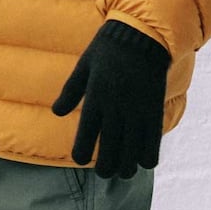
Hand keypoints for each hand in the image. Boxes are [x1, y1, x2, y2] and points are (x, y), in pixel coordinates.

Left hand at [50, 20, 170, 178]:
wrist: (141, 35)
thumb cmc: (107, 49)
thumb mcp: (84, 66)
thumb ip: (71, 91)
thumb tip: (56, 113)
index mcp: (96, 96)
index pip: (87, 132)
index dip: (82, 151)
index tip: (80, 160)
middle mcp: (116, 106)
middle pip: (111, 147)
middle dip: (107, 166)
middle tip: (104, 174)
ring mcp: (137, 109)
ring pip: (132, 148)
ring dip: (127, 165)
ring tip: (123, 173)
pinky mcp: (154, 108)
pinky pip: (153, 139)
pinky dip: (148, 154)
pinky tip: (144, 162)